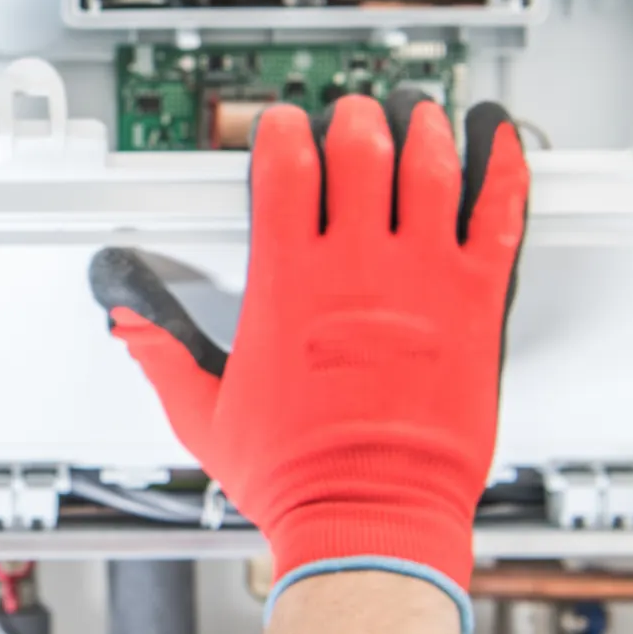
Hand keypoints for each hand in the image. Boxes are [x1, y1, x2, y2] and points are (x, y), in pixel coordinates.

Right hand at [88, 93, 528, 621]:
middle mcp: (355, 270)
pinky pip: (498, 218)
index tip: (282, 125)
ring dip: (422, 130)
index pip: (284, 169)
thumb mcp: (203, 414)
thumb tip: (129, 324)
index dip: (281, 132)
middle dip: (353, 120)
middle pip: (359, 151)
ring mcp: (422, 282)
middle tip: (353, 115)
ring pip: (429, 169)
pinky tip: (500, 144)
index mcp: (287, 285)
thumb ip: (163, 356)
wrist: (370, 519)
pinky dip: (502, 171)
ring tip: (418, 114)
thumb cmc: (296, 476)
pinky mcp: (475, 306)